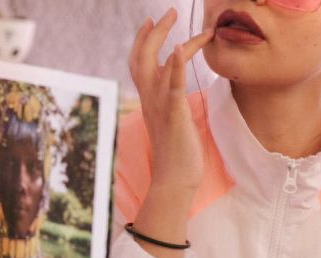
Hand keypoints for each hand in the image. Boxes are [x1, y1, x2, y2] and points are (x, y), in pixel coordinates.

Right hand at [127, 10, 213, 257]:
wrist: (175, 179)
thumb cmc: (178, 153)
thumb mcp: (172, 122)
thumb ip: (170, 105)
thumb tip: (174, 99)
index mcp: (149, 100)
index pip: (141, 64)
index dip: (145, 40)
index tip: (153, 21)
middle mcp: (149, 99)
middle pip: (141, 57)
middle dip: (153, 32)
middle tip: (167, 11)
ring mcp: (160, 106)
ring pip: (152, 65)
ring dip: (162, 39)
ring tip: (171, 18)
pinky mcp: (174, 114)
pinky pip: (171, 86)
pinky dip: (173, 65)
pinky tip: (179, 48)